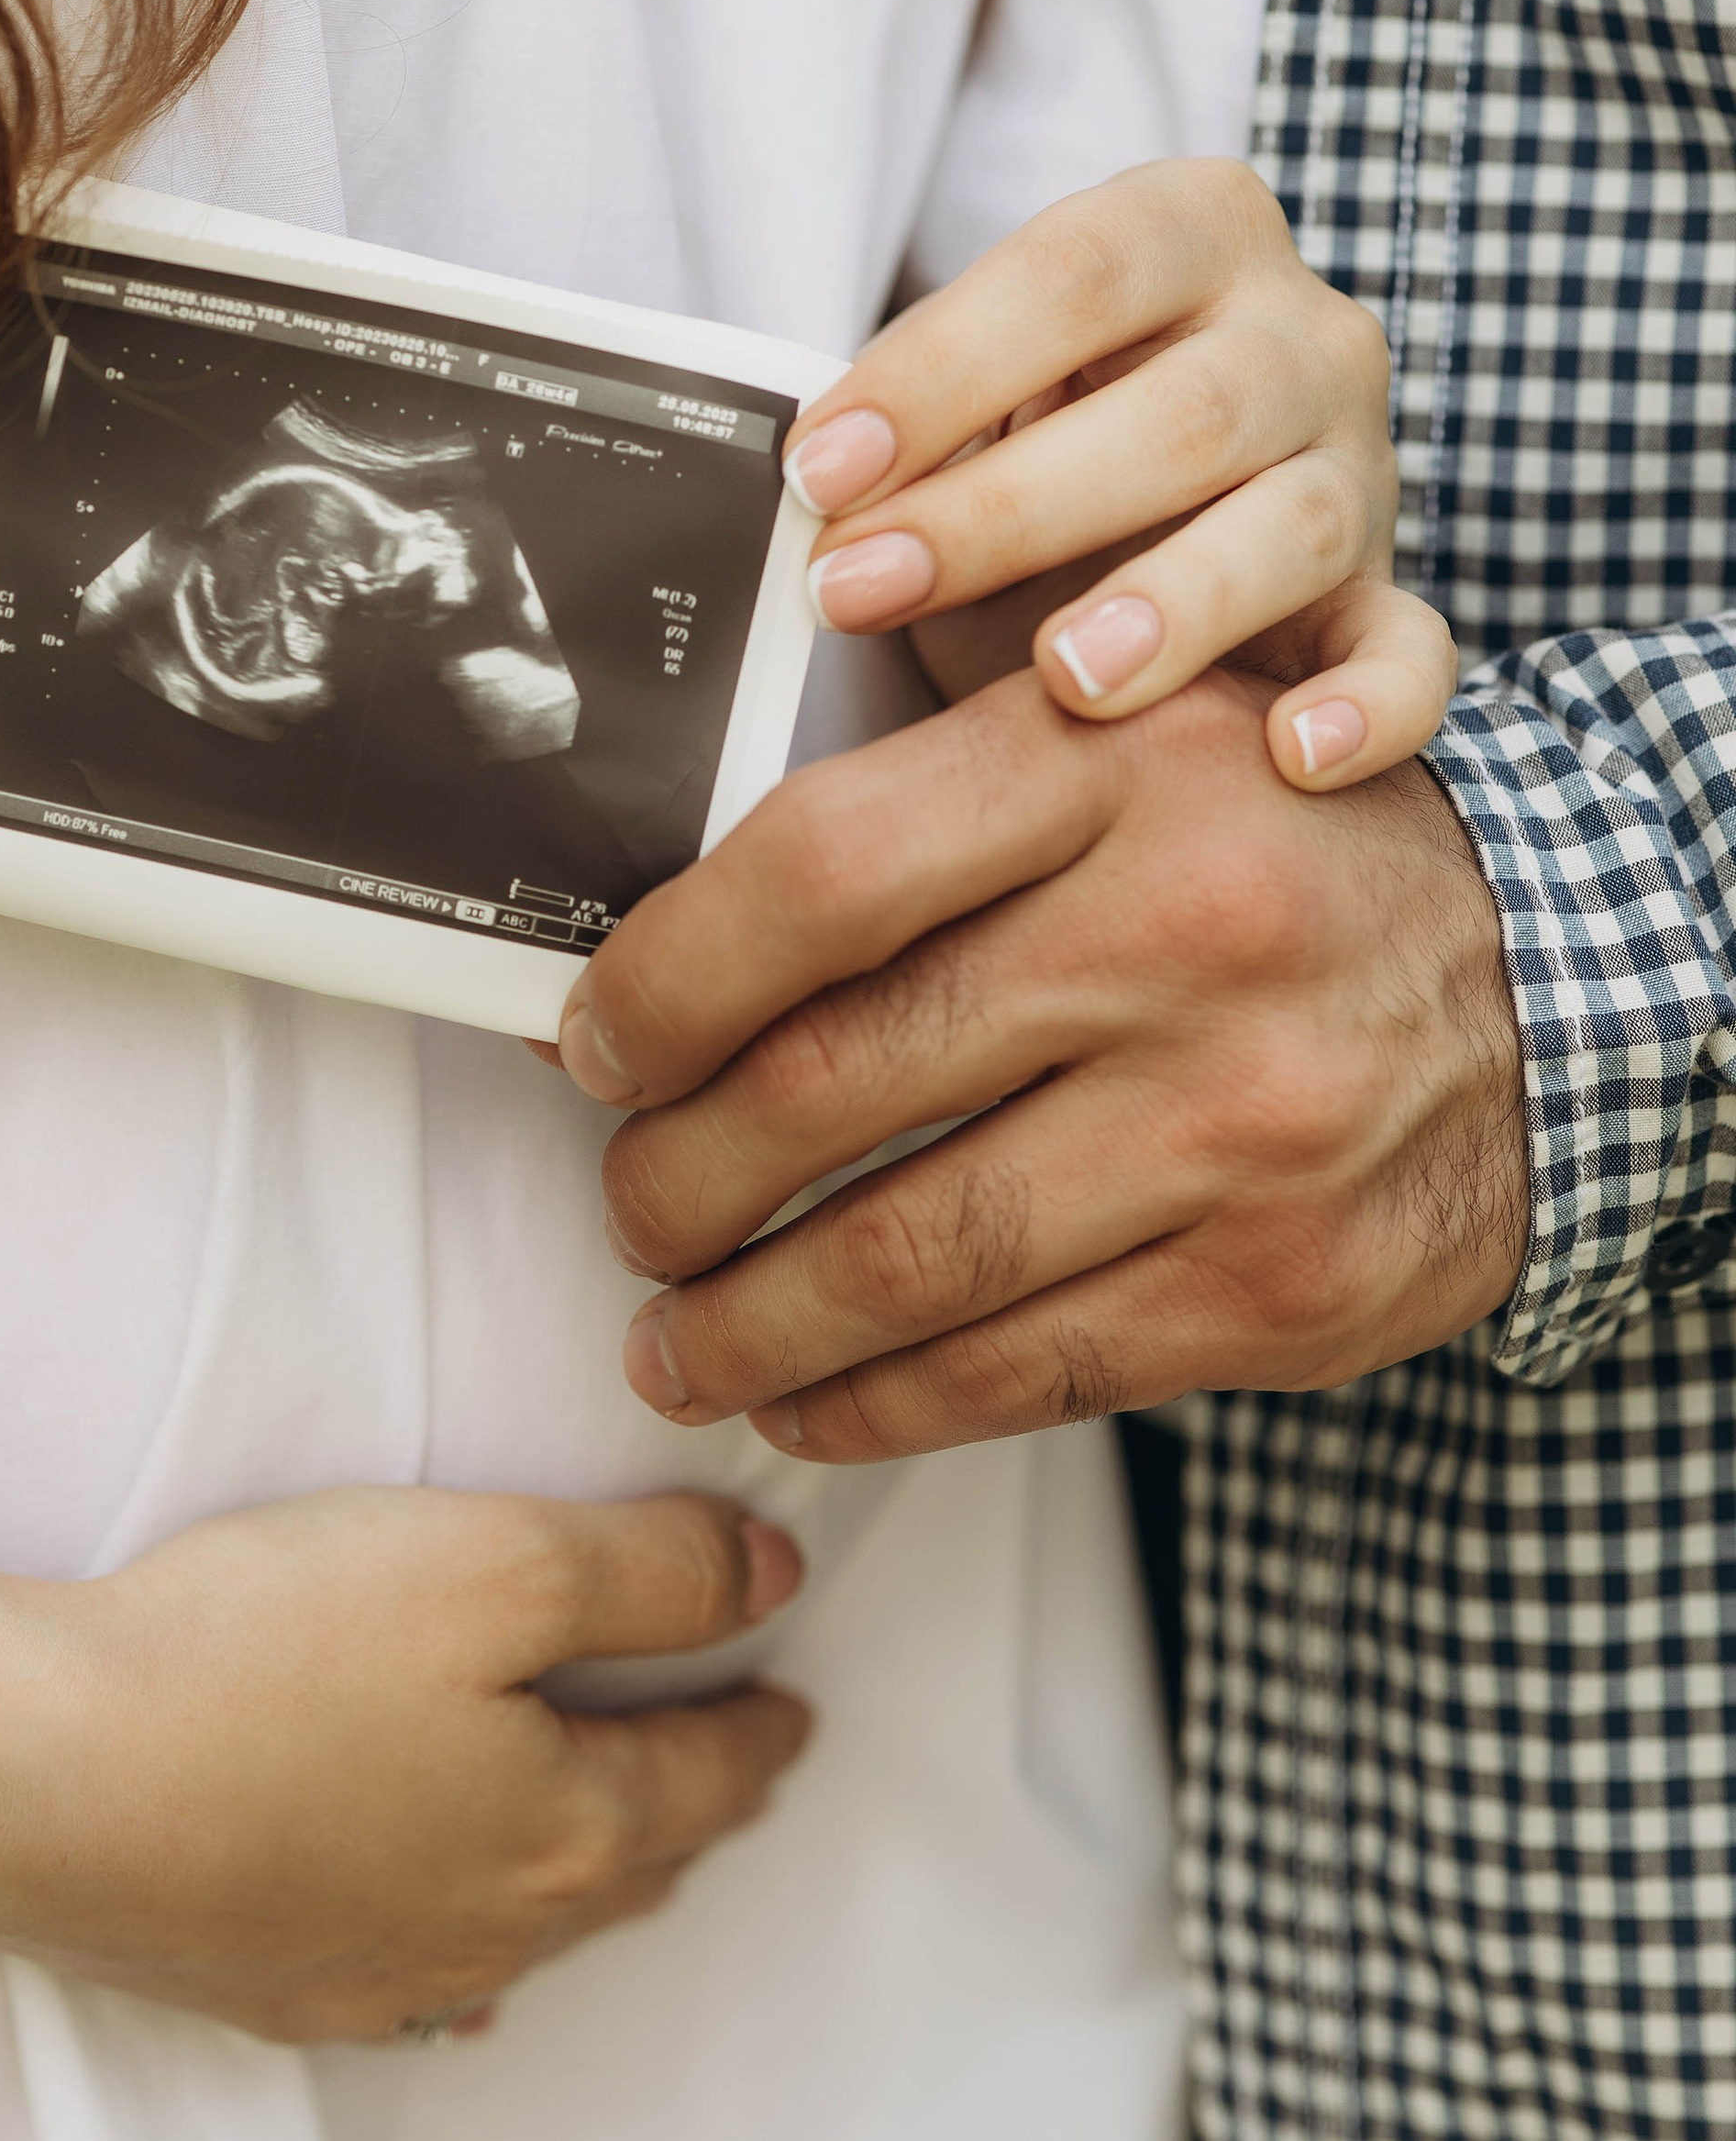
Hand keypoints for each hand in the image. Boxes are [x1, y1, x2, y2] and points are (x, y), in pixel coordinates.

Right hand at [0, 1485, 810, 2040]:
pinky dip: (457, 1953)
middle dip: (687, 1811)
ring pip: (525, 1934)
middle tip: (724, 1766)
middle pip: (630, 1867)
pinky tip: (442, 1959)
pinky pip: (410, 1987)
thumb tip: (776, 1583)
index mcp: (569, 1828)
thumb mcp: (493, 1561)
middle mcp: (492, 1932)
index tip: (796, 1710)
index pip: (708, 1775)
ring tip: (607, 1838)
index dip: (759, 1730)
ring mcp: (373, 1980)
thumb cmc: (267, 1651)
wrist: (30, 1778)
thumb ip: (654, 1570)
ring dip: (582, 1880)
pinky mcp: (264, 1992)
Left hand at [565, 672, 1528, 1456]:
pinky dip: (875, 1405)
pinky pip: (1017, 1371)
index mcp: (1116, 767)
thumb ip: (930, 782)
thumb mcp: (1133, 735)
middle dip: (674, 1177)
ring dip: (743, 1324)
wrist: (1546, 1001)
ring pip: (908, 1257)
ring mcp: (1241, 1124)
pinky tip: (805, 1399)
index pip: (818, 873)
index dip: (661, 982)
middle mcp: (1186, 936)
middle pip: (833, 1083)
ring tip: (669, 1340)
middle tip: (624, 1207)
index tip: (593, 1048)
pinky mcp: (1277, 1286)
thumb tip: (662, 907)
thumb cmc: (1271, 862)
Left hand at [786, 157, 1454, 791]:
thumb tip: (799, 493)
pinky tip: (1291, 755)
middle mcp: (1298, 335)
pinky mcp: (1388, 599)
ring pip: (1291, 528)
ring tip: (1065, 679)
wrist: (1177, 519)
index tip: (817, 468)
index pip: (1075, 271)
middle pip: (1181, 411)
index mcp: (1190, 232)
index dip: (941, 368)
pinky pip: (1410, 653)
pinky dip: (1366, 708)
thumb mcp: (977, 402)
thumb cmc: (1048, 448)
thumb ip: (912, 425)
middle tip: (858, 588)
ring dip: (1175, 606)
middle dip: (1005, 507)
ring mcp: (1361, 470)